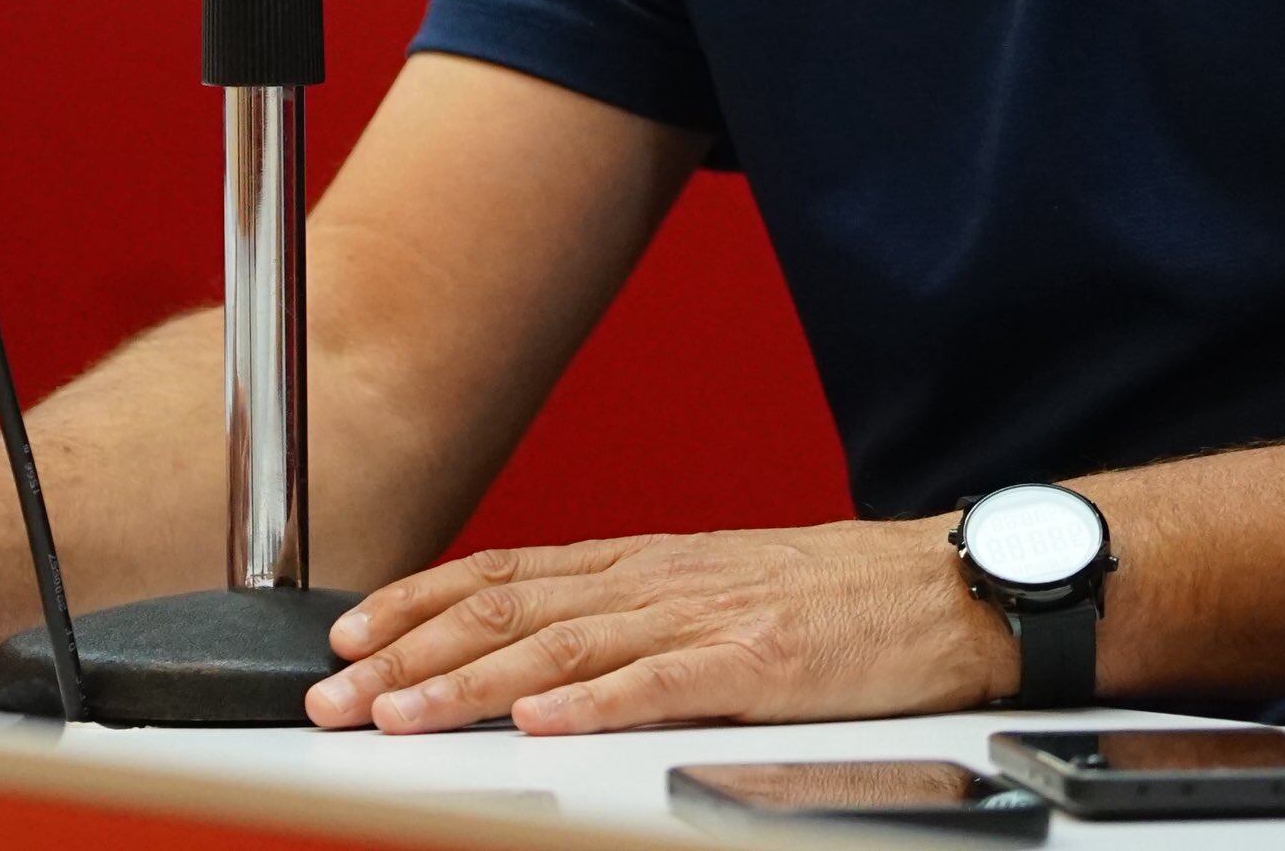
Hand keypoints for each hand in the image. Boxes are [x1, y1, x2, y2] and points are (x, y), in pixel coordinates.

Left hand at [304, 519, 1018, 734]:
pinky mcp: (762, 664)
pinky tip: (540, 723)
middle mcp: (660, 579)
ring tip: (398, 714)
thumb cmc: (845, 599)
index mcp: (648, 562)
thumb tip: (543, 651)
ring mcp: (708, 619)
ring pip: (562, 648)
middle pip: (508, 610)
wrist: (951, 589)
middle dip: (408, 653)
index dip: (416, 601)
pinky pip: (662, 683)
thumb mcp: (719, 590)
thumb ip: (634, 614)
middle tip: (333, 695)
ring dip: (468, 685)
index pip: (504, 572)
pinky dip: (593, 703)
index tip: (346, 634)